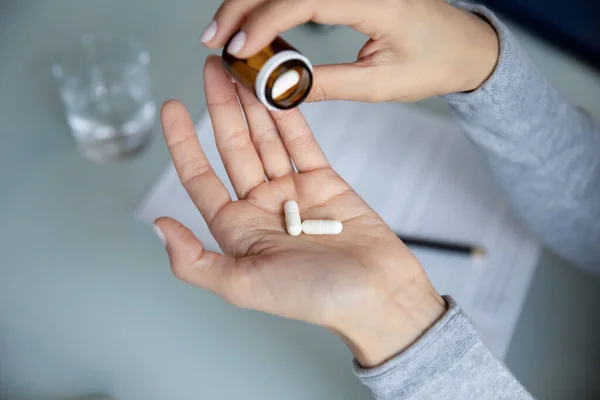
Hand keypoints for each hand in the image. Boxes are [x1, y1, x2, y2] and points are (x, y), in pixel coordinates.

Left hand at [156, 57, 444, 366]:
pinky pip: (301, 143)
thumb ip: (195, 262)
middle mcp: (261, 207)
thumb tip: (158, 228)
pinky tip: (278, 93)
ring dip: (254, 105)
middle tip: (214, 68)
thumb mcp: (243, 286)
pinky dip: (290, 118)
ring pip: (267, 139)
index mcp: (238, 229)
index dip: (183, 143)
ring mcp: (293, 192)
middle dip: (221, 108)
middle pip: (234, 148)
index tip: (171, 106)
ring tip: (244, 70)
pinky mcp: (324, 182)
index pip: (200, 178)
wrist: (378, 295)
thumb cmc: (313, 298)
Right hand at [200, 0, 498, 101]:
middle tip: (213, 39)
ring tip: (225, 35)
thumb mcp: (380, 83)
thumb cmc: (433, 61)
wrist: (464, 44)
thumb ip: (327, 84)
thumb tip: (279, 90)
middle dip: (241, 7)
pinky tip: (254, 27)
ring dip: (250, 4)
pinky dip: (270, 6)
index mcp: (374, 0)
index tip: (235, 50)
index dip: (262, 23)